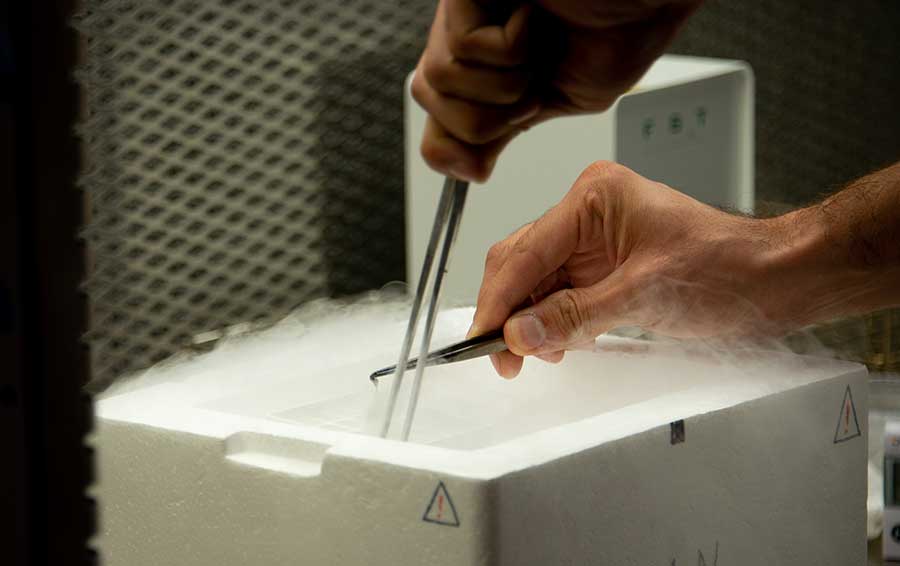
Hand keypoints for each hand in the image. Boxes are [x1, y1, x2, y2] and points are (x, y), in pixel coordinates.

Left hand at [412, 0, 701, 181]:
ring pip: (441, 79)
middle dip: (485, 116)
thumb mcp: (555, 99)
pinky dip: (510, 51)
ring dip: (506, 85)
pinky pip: (463, 48)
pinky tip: (534, 18)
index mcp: (481, 49)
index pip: (431, 104)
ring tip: (539, 49)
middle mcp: (466, 23)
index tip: (481, 158)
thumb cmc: (622, 25)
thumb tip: (462, 171)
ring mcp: (464, 5)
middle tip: (532, 85)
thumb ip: (497, 131)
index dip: (451, 142)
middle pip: (427, 96)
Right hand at [470, 161, 795, 377]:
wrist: (773, 280)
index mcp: (592, 198)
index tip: (480, 340)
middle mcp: (586, 213)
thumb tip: (518, 334)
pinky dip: (555, 323)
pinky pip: (561, 294)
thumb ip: (574, 315)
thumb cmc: (726, 269)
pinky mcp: (602, 266)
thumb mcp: (644, 296)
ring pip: (537, 283)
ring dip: (532, 321)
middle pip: (521, 263)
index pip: (525, 251)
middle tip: (502, 359)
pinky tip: (563, 343)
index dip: (499, 300)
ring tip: (542, 354)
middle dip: (511, 312)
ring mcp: (593, 240)